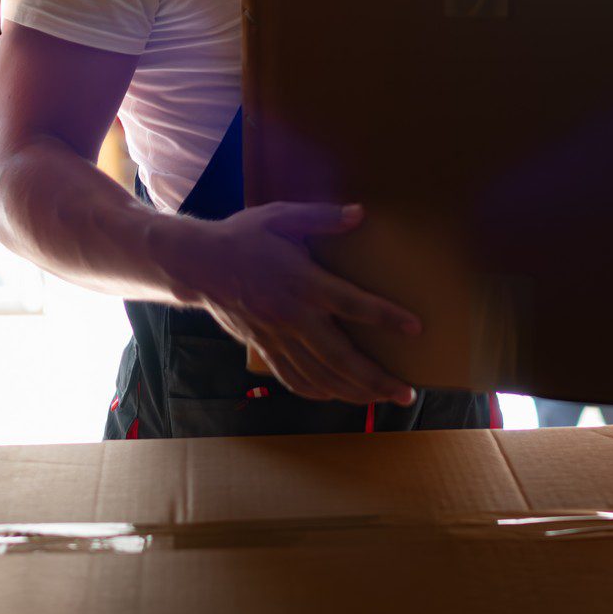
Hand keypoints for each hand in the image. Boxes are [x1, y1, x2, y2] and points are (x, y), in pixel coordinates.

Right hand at [164, 202, 421, 405]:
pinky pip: (293, 379)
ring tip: (384, 399)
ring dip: (354, 392)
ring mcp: (276, 337)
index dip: (384, 317)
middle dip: (376, 379)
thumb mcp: (281, 216)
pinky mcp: (263, 347)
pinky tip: (338, 397)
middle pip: (340, 357)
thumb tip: (360, 214)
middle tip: (407, 393)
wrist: (198, 264)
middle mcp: (292, 316)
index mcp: (301, 281)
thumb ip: (322, 216)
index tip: (415, 328)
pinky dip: (319, 392)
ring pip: (320, 375)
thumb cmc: (243, 236)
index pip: (351, 304)